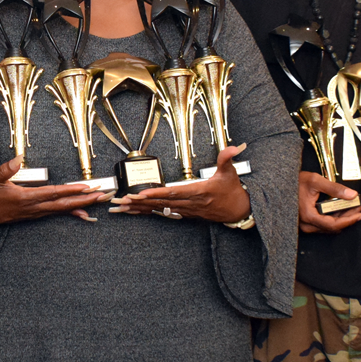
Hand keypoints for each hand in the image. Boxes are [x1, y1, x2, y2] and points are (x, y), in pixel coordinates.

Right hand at [0, 157, 111, 224]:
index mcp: (26, 197)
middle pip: (63, 204)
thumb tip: (18, 158)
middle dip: (84, 200)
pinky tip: (82, 214)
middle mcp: (34, 208)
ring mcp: (35, 213)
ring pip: (62, 210)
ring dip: (81, 206)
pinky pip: (56, 213)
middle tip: (101, 196)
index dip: (70, 190)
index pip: (53, 193)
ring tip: (97, 202)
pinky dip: (70, 213)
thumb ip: (6, 169)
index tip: (85, 187)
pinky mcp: (35, 215)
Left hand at [110, 144, 251, 222]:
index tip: (141, 194)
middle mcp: (191, 203)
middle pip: (162, 203)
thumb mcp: (230, 173)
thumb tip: (233, 147)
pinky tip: (137, 212)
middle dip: (141, 203)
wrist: (238, 211)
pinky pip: (165, 213)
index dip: (157, 194)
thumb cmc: (232, 191)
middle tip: (122, 201)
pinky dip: (150, 212)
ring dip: (141, 209)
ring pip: (161, 210)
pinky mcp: (186, 214)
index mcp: (199, 192)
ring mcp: (188, 210)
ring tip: (123, 207)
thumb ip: (227, 158)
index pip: (174, 193)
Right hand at [298, 170, 360, 233]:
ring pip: (329, 226)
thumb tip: (352, 194)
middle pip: (333, 227)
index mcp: (309, 215)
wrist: (281, 184)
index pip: (333, 225)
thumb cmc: (294, 182)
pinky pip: (324, 224)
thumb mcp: (315, 181)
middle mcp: (307, 223)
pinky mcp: (307, 222)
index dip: (349, 220)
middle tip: (360, 207)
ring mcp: (306, 224)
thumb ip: (335, 188)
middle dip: (349, 217)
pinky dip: (335, 217)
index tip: (360, 214)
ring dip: (343, 217)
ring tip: (353, 206)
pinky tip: (342, 209)